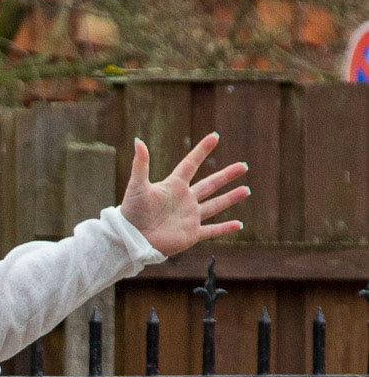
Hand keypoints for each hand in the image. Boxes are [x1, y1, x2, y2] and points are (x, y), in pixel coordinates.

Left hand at [119, 131, 248, 258]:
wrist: (130, 240)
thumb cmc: (131, 213)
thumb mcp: (136, 186)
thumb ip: (141, 164)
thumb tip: (138, 141)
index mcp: (174, 186)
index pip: (190, 164)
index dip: (201, 151)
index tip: (214, 136)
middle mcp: (184, 200)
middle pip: (210, 184)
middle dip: (226, 175)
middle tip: (243, 166)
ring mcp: (189, 217)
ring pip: (214, 206)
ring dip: (230, 198)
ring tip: (246, 190)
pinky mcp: (190, 234)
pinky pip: (211, 231)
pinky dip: (225, 228)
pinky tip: (239, 225)